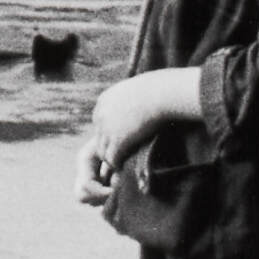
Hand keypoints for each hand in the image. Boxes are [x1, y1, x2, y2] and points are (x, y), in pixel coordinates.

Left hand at [78, 77, 158, 208]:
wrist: (159, 93)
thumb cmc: (159, 89)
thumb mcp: (141, 89)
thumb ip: (137, 98)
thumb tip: (150, 97)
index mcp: (105, 101)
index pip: (101, 122)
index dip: (111, 135)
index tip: (121, 143)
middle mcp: (100, 115)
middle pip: (99, 138)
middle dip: (109, 149)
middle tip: (118, 160)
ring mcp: (106, 129)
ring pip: (103, 152)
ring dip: (112, 161)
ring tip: (123, 168)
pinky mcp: (116, 141)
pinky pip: (111, 160)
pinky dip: (117, 167)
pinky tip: (126, 170)